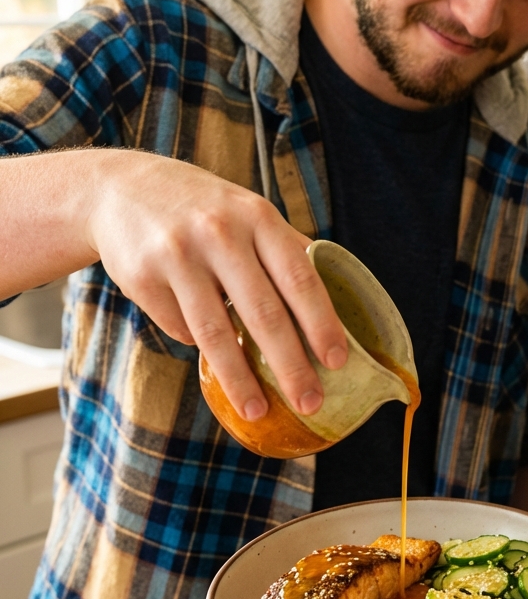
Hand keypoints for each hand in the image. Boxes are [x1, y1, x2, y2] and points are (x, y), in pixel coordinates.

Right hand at [87, 151, 347, 419]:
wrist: (120, 188)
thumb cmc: (203, 208)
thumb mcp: (247, 212)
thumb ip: (285, 250)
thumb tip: (331, 305)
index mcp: (257, 217)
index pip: (299, 277)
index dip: (320, 322)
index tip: (337, 361)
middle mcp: (219, 233)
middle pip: (262, 312)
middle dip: (290, 364)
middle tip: (309, 402)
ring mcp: (177, 256)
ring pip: (215, 332)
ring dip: (240, 379)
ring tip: (257, 410)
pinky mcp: (142, 278)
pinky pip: (180, 328)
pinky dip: (197, 344)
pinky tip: (207, 345)